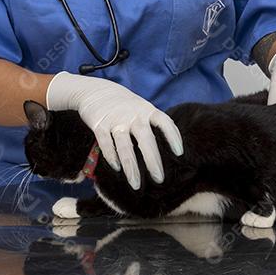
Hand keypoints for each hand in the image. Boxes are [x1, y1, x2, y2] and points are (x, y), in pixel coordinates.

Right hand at [46, 71, 183, 189]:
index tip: (179, 153)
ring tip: (135, 184)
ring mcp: (116, 120)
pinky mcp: (99, 124)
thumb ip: (153, 122)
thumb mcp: (142, 107)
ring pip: (125, 146)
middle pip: (146, 139)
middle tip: (159, 179)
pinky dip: (111, 156)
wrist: (96, 90)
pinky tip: (117, 169)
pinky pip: (106, 143)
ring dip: (131, 166)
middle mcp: (133, 115)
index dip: (173, 137)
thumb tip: (170, 145)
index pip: (164, 122)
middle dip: (153, 160)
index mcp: (147, 110)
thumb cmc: (124, 104)